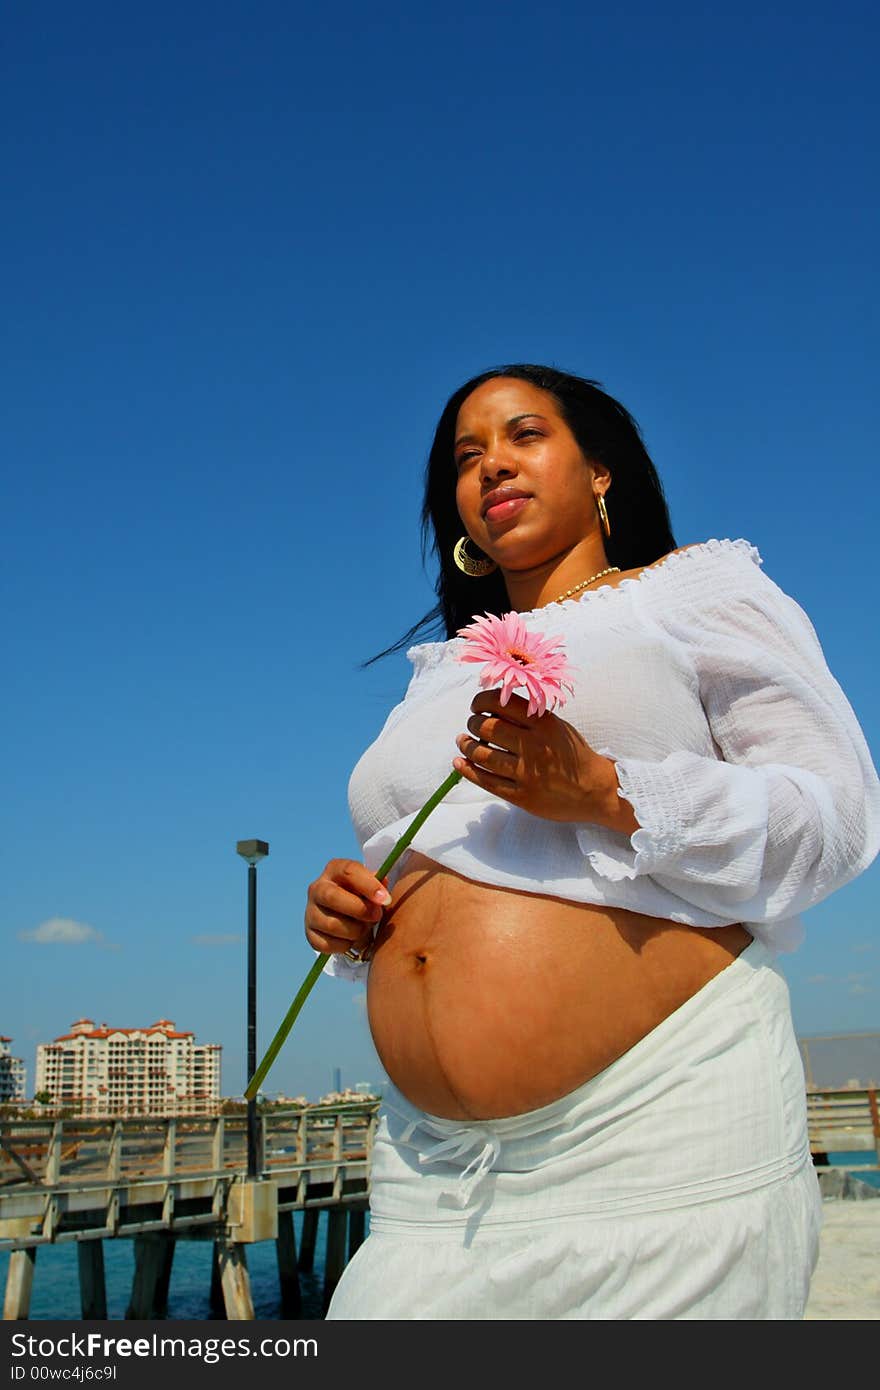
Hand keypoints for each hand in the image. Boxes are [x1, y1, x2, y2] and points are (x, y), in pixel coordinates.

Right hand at [305, 859, 391, 959]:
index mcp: (335, 869)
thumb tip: (383, 882)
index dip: (369, 885)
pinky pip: (326, 944)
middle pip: (332, 896)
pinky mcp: (309, 934)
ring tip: (364, 928)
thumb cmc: (364, 898)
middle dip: (360, 909)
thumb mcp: (373, 887)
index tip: (386, 899)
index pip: (349, 871)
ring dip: (355, 930)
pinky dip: (344, 945)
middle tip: (377, 916)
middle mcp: (318, 888)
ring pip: (331, 924)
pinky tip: (351, 939)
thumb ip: (379, 884)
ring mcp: (310, 911)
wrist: (350, 918)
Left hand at [453, 689, 639, 832]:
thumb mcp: (558, 727)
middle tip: (472, 725)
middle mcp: (534, 746)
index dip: (481, 701)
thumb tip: (493, 708)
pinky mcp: (522, 795)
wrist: (595, 790)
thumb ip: (530, 718)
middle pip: (487, 727)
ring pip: (482, 754)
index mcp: (543, 724)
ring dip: (466, 745)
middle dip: (473, 723)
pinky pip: (486, 781)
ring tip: (463, 742)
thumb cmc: (574, 755)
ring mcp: (527, 773)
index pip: (501, 703)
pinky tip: (460, 763)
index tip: (476, 705)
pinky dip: (468, 770)